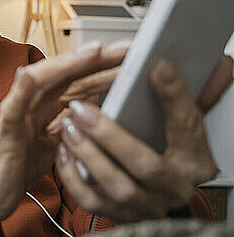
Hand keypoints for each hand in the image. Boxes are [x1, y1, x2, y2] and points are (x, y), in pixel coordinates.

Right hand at [0, 41, 128, 222]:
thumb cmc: (20, 165)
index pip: (79, 80)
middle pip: (65, 74)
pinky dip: (19, 92)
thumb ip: (71, 118)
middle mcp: (31, 103)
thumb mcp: (55, 142)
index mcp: (46, 105)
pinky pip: (12, 110)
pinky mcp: (6, 132)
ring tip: (90, 53)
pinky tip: (26, 76)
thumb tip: (95, 96)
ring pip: (41, 82)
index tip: (131, 56)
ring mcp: (18, 115)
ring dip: (65, 66)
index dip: (105, 67)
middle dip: (95, 60)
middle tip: (125, 48)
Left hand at [55, 56, 232, 222]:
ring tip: (69, 126)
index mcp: (195, 160)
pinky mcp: (120, 215)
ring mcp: (147, 204)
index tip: (157, 68)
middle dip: (109, 135)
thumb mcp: (182, 124)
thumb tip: (216, 66)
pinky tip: (64, 152)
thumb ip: (188, 96)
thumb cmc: (167, 150)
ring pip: (117, 186)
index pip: (189, 127)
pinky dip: (74, 178)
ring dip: (88, 154)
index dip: (174, 97)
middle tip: (83, 109)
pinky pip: (93, 202)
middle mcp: (174, 187)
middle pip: (145, 165)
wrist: (157, 191)